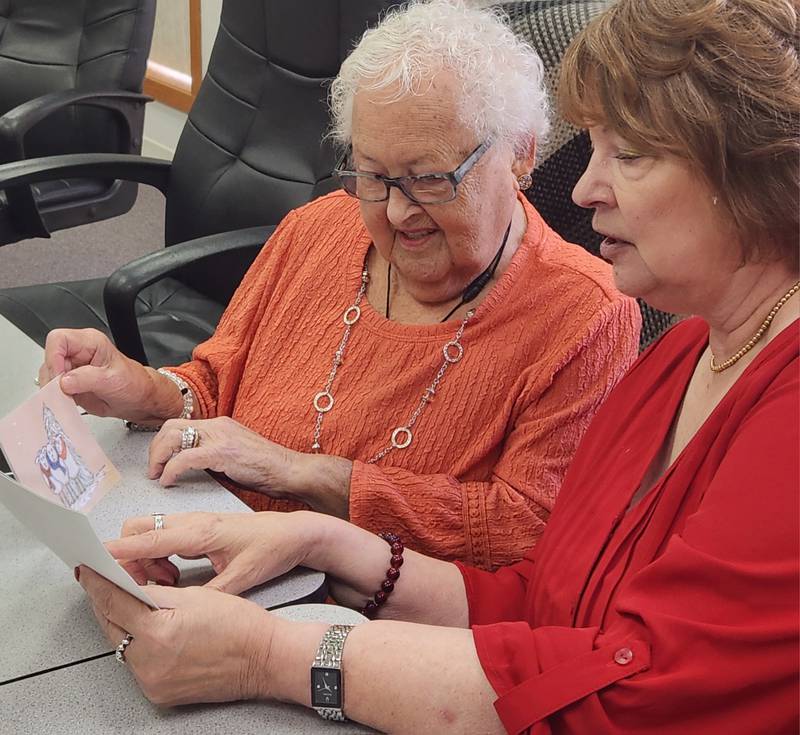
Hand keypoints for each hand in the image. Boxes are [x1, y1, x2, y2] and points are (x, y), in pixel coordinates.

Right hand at [38, 328, 179, 421]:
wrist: (139, 400)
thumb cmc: (134, 384)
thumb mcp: (113, 380)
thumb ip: (87, 379)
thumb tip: (64, 381)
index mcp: (90, 342)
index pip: (58, 340)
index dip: (54, 358)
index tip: (59, 377)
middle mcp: (78, 352)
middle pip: (49, 359)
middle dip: (53, 378)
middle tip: (64, 393)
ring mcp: (72, 368)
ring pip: (48, 375)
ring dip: (54, 390)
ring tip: (71, 398)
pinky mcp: (69, 383)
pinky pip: (53, 389)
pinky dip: (56, 397)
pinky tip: (70, 402)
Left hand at [78, 566, 273, 704]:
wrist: (265, 659)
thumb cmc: (240, 625)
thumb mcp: (195, 595)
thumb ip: (154, 592)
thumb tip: (126, 585)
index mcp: (157, 634)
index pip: (113, 602)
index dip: (97, 583)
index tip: (87, 571)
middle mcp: (149, 663)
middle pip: (112, 627)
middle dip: (109, 603)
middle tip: (108, 583)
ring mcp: (152, 682)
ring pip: (123, 646)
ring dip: (124, 624)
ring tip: (136, 605)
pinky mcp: (159, 693)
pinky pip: (138, 663)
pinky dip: (140, 645)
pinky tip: (152, 631)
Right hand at [107, 510, 324, 593]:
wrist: (294, 533)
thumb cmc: (271, 549)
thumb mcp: (242, 578)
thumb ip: (209, 594)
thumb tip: (180, 610)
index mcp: (200, 532)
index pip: (149, 539)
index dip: (120, 551)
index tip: (95, 560)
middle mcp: (193, 523)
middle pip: (140, 529)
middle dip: (129, 557)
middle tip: (146, 584)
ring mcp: (195, 524)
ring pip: (150, 533)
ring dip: (145, 558)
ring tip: (166, 584)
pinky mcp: (199, 529)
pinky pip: (164, 538)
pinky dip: (158, 556)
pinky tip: (174, 576)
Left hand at [147, 417, 353, 516]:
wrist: (292, 471)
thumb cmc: (269, 470)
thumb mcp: (236, 457)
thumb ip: (213, 457)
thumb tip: (190, 467)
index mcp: (221, 425)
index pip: (181, 424)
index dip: (163, 442)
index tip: (158, 460)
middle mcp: (219, 425)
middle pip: (171, 426)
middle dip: (156, 449)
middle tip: (154, 469)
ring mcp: (221, 436)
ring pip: (173, 437)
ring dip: (159, 458)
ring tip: (158, 475)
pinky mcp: (223, 452)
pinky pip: (185, 458)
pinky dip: (171, 470)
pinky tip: (169, 481)